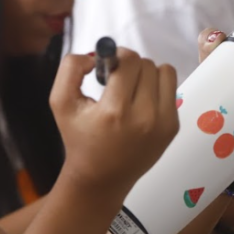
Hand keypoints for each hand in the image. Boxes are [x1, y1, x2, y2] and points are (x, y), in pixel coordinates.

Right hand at [51, 50, 178, 198]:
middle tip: (116, 81)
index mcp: (114, 111)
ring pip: (164, 72)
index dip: (116, 55)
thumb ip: (70, 69)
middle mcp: (144, 117)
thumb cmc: (79, 137)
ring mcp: (163, 123)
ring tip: (131, 89)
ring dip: (147, 74)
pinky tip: (141, 104)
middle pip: (146, 64)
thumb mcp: (61, 102)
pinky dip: (156, 90)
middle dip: (129, 65)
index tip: (107, 68)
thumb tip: (96, 55)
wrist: (101, 177)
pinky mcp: (173, 128)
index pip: (129, 60)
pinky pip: (171, 89)